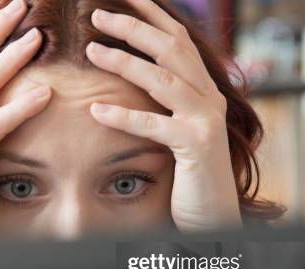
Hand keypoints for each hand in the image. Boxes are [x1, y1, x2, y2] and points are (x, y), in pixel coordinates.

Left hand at [86, 0, 241, 232]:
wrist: (213, 213)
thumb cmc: (188, 172)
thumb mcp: (177, 129)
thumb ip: (163, 103)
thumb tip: (133, 78)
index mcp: (203, 89)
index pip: (177, 40)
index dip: (152, 15)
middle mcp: (209, 98)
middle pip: (171, 50)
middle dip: (134, 28)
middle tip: (97, 15)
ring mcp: (206, 120)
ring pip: (163, 80)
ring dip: (125, 62)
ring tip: (90, 50)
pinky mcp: (197, 146)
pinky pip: (156, 126)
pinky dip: (125, 117)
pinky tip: (96, 110)